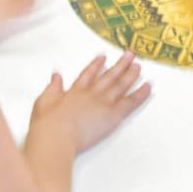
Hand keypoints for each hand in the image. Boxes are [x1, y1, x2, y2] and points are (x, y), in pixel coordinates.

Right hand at [29, 51, 149, 155]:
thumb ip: (52, 87)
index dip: (97, 64)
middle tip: (129, 55)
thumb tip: (56, 75)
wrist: (56, 136)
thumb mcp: (43, 101)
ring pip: (121, 85)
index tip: (103, 57)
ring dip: (131, 74)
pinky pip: (131, 102)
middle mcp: (92, 94)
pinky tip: (148, 86)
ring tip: (139, 66)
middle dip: (120, 64)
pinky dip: (141, 93)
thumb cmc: (47, 124)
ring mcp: (103, 103)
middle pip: (109, 75)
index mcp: (75, 91)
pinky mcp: (113, 115)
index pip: (88, 74)